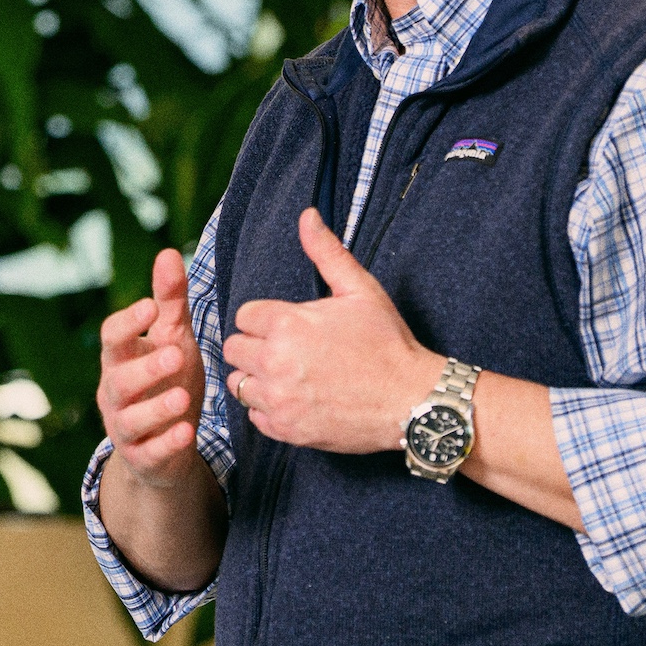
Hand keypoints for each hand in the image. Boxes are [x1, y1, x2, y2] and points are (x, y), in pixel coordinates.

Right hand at [96, 246, 204, 487]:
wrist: (168, 443)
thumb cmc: (168, 380)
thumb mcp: (172, 338)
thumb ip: (170, 300)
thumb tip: (168, 252)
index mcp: (120, 359)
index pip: (111, 337)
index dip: (127, 322)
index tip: (150, 306)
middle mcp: (115, 392)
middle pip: (118, 380)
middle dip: (145, 369)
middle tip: (176, 355)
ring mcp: (125, 427)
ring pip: (129, 419)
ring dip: (155, 408)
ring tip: (182, 398)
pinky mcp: (142, 457)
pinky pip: (148, 453)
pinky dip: (165, 444)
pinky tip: (186, 433)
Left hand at [221, 208, 441, 454]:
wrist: (412, 400)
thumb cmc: (388, 343)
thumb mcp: (360, 291)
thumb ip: (326, 252)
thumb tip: (307, 215)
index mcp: (287, 324)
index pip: (244, 316)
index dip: (265, 319)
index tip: (289, 327)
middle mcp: (275, 361)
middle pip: (233, 348)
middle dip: (255, 346)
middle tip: (287, 351)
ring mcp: (278, 399)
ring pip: (238, 383)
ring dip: (256, 378)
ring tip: (288, 376)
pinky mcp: (286, 430)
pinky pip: (254, 416)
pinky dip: (267, 409)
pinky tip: (293, 399)